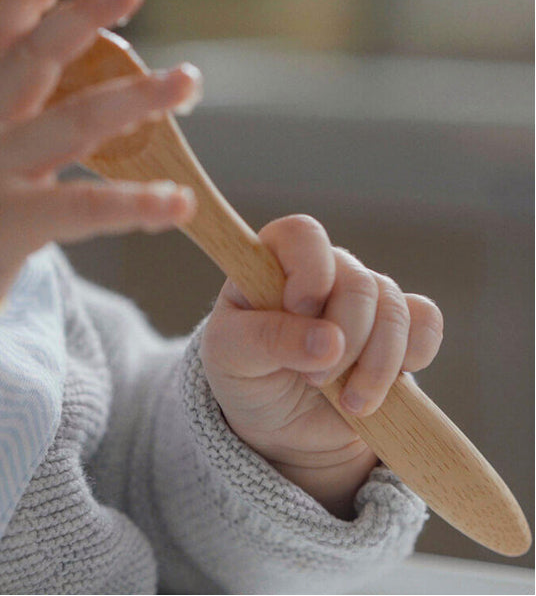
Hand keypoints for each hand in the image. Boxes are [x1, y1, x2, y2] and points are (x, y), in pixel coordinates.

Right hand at [0, 0, 199, 346]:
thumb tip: (18, 126)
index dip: (23, 3)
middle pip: (35, 61)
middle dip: (84, 18)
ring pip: (75, 122)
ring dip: (137, 96)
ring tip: (187, 80)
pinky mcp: (9, 223)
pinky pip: (85, 208)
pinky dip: (136, 205)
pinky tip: (178, 202)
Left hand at [200, 214, 442, 516]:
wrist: (279, 426)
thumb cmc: (244, 375)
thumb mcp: (233, 356)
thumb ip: (269, 339)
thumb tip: (329, 341)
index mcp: (271, 262)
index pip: (302, 233)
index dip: (309, 269)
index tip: (300, 311)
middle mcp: (321, 269)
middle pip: (357, 281)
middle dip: (345, 339)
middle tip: (315, 381)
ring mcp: (362, 297)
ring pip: (393, 307)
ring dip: (377, 363)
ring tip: (349, 402)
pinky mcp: (399, 328)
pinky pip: (426, 323)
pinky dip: (412, 357)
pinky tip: (381, 388)